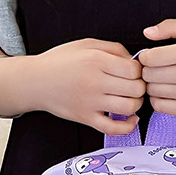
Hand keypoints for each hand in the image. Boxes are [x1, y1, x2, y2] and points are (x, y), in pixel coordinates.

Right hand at [29, 38, 144, 135]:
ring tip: (130, 98)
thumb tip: (135, 61)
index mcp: (96, 60)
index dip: (140, 70)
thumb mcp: (86, 45)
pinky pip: (114, 129)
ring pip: (129, 107)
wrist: (35, 81)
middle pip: (136, 89)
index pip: (134, 70)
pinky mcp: (85, 118)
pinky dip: (128, 126)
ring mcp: (90, 102)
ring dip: (136, 104)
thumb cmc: (60, 61)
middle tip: (134, 85)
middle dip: (140, 86)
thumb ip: (113, 49)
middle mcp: (94, 82)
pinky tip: (131, 119)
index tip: (134, 71)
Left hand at [139, 20, 175, 116]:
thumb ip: (170, 26)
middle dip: (149, 69)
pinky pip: (158, 106)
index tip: (152, 56)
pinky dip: (157, 98)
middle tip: (159, 67)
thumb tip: (147, 32)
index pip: (151, 58)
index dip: (146, 56)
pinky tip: (167, 90)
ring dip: (153, 84)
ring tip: (164, 78)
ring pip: (152, 90)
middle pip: (149, 75)